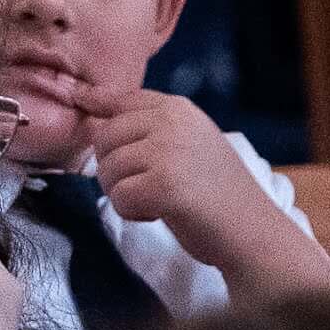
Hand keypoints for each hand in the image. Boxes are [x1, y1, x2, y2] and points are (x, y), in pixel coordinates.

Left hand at [78, 90, 329, 295]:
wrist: (252, 232)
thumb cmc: (218, 194)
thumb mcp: (189, 144)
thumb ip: (150, 129)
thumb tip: (94, 120)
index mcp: (179, 108)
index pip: (122, 98)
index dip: (95, 101)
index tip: (77, 98)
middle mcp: (172, 121)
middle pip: (104, 137)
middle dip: (112, 168)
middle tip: (144, 187)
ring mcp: (168, 151)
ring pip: (107, 169)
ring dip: (123, 193)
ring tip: (157, 201)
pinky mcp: (164, 184)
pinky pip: (119, 197)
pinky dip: (132, 212)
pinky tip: (159, 214)